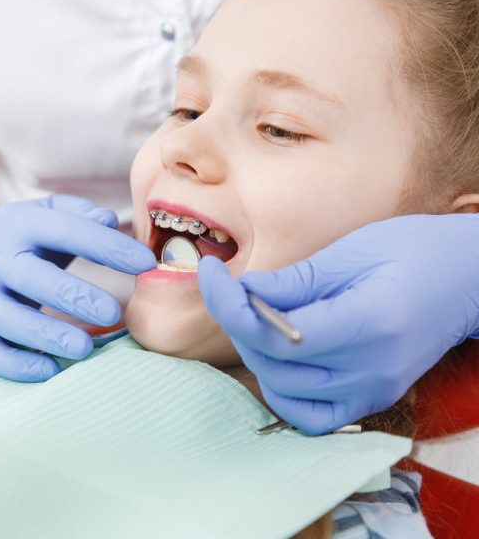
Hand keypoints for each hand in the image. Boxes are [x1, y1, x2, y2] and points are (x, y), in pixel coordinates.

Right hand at [0, 195, 155, 381]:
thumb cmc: (32, 235)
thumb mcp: (53, 212)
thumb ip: (82, 213)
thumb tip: (111, 221)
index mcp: (23, 224)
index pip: (66, 231)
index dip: (107, 247)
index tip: (145, 263)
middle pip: (32, 278)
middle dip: (74, 297)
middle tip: (113, 313)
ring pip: (7, 319)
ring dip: (46, 335)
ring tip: (85, 348)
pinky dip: (16, 365)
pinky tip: (51, 370)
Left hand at [199, 214, 478, 434]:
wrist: (465, 279)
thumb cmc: (414, 251)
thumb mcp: (352, 251)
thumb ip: (296, 280)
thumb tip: (244, 293)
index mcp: (370, 322)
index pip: (277, 333)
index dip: (230, 304)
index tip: (211, 274)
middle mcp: (372, 369)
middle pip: (274, 363)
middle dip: (236, 323)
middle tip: (229, 289)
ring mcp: (372, 390)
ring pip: (283, 390)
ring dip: (253, 351)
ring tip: (253, 315)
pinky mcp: (369, 398)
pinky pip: (309, 415)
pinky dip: (280, 389)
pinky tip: (274, 357)